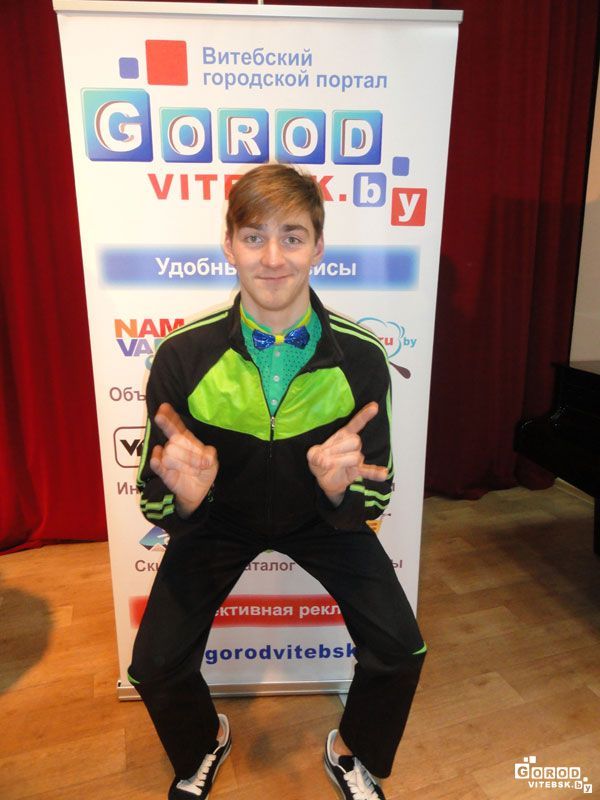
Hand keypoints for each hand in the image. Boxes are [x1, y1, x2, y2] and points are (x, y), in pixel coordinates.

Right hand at [150, 403, 217, 517]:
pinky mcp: (162, 471)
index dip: (169, 417)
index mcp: (185, 439)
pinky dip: (157, 462)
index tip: (163, 408)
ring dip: (185, 465)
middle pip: (176, 441)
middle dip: (191, 455)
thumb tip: (204, 459)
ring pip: (170, 455)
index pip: (176, 425)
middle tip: (201, 466)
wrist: (198, 490)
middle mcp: (173, 445)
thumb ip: (209, 456)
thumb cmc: (203, 470)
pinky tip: (157, 461)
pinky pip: (157, 464)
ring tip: (192, 471)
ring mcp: (166, 457)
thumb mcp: (212, 462)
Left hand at [306, 402, 387, 505]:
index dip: (364, 415)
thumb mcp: (312, 456)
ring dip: (340, 461)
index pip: (356, 423)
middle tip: (325, 456)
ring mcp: (357, 458)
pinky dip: (375, 472)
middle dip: (338, 449)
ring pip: (356, 457)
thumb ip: (315, 456)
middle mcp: (353, 445)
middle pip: (355, 441)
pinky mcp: (357, 471)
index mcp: (343, 435)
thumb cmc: (321, 462)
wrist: (324, 478)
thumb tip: (322, 460)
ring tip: (328, 465)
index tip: (374, 407)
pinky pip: (368, 471)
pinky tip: (383, 473)